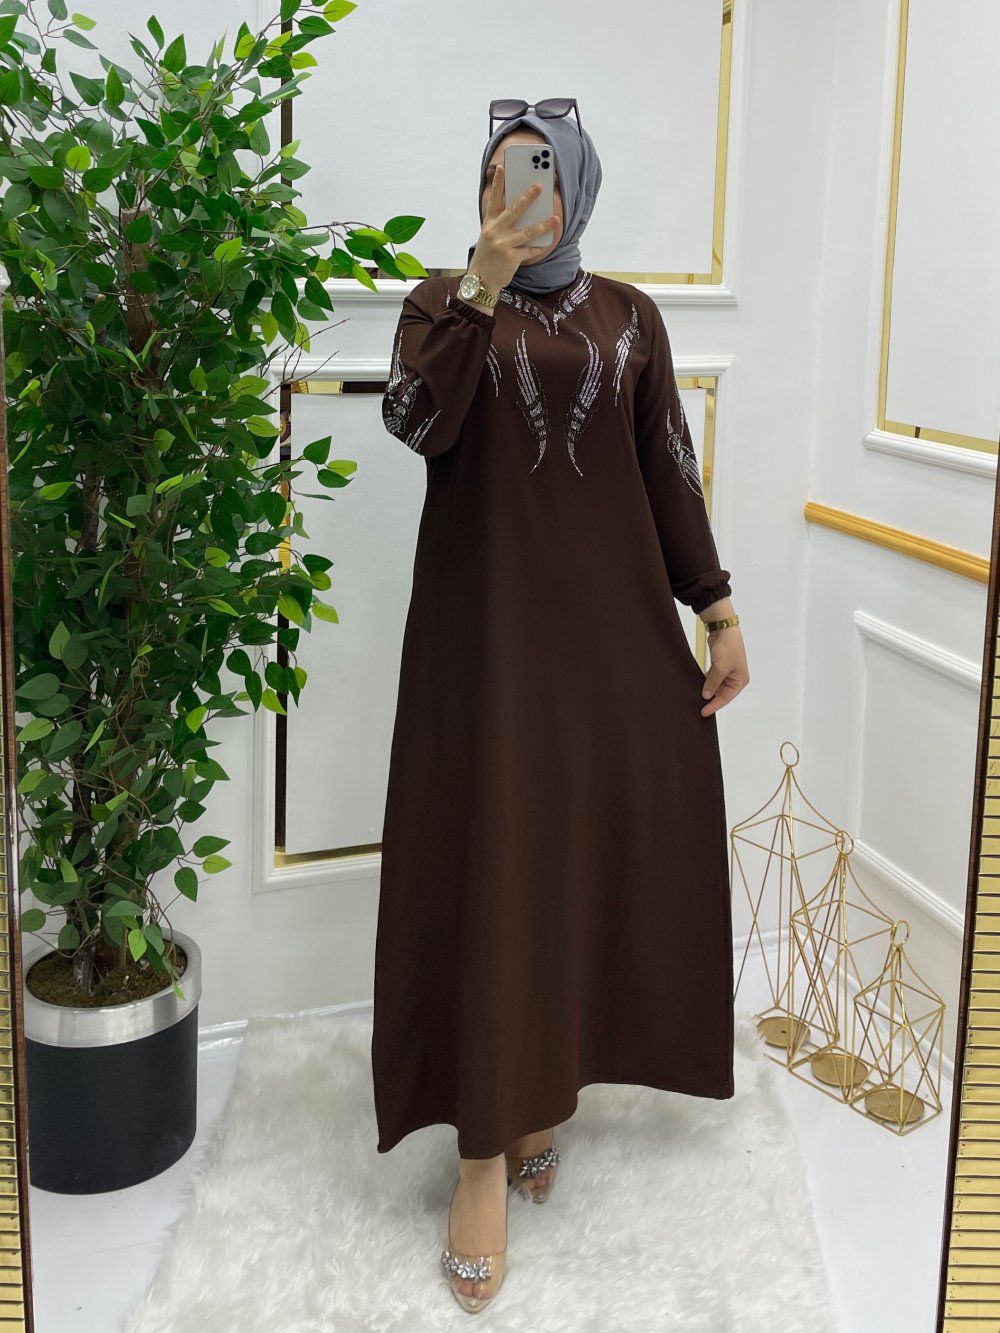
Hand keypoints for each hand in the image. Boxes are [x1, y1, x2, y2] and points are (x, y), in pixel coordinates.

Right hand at [468, 162, 558, 292]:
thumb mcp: (490, 236)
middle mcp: (495, 232)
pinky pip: (529, 250)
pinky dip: (539, 247)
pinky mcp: (511, 258)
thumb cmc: (488, 255)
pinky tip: (548, 242)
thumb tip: (524, 212)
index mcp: (489, 224)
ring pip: (527, 232)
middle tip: (539, 186)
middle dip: (527, 197)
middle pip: (513, 211)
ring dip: (543, 225)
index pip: (494, 200)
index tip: (502, 168)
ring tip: (555, 219)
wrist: (480, 280)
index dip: (498, 184)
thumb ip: (502, 223)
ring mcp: (503, 245)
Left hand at [699, 626, 748, 716]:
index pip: (726, 698)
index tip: (703, 712)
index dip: (714, 706)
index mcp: (741, 680)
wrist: (722, 629)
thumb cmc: (728, 647)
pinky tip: (698, 685)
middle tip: (698, 706)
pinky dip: (706, 681)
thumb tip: (706, 695)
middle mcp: (735, 677)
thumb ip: (712, 683)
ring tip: (696, 696)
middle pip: (721, 693)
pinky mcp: (719, 666)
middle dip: (711, 698)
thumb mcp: (720, 668)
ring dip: (707, 689)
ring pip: (716, 686)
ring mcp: (727, 672)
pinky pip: (712, 678)